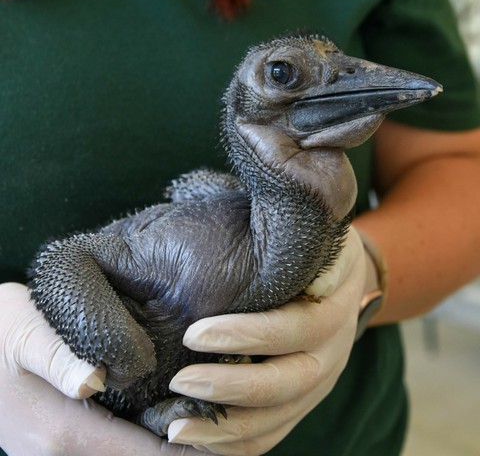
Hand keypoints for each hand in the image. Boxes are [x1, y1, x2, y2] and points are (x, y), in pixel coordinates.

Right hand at [0, 282, 206, 455]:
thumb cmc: (0, 330)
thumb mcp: (28, 332)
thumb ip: (59, 357)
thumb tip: (93, 380)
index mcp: (61, 430)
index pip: (139, 455)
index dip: (183, 450)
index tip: (218, 438)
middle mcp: (58, 454)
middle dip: (178, 451)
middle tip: (218, 430)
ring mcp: (53, 453)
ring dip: (158, 449)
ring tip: (199, 428)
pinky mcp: (53, 443)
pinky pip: (105, 450)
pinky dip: (135, 443)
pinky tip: (157, 421)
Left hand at [167, 227, 365, 455]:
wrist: (348, 281)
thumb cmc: (318, 256)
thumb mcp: (322, 244)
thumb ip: (316, 258)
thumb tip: (316, 283)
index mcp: (331, 315)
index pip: (289, 331)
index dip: (244, 336)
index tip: (194, 333)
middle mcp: (329, 356)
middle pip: (284, 383)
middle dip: (229, 387)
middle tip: (179, 382)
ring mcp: (318, 385)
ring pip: (276, 419)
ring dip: (227, 428)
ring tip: (176, 428)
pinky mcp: (304, 401)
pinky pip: (273, 433)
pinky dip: (237, 443)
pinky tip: (199, 440)